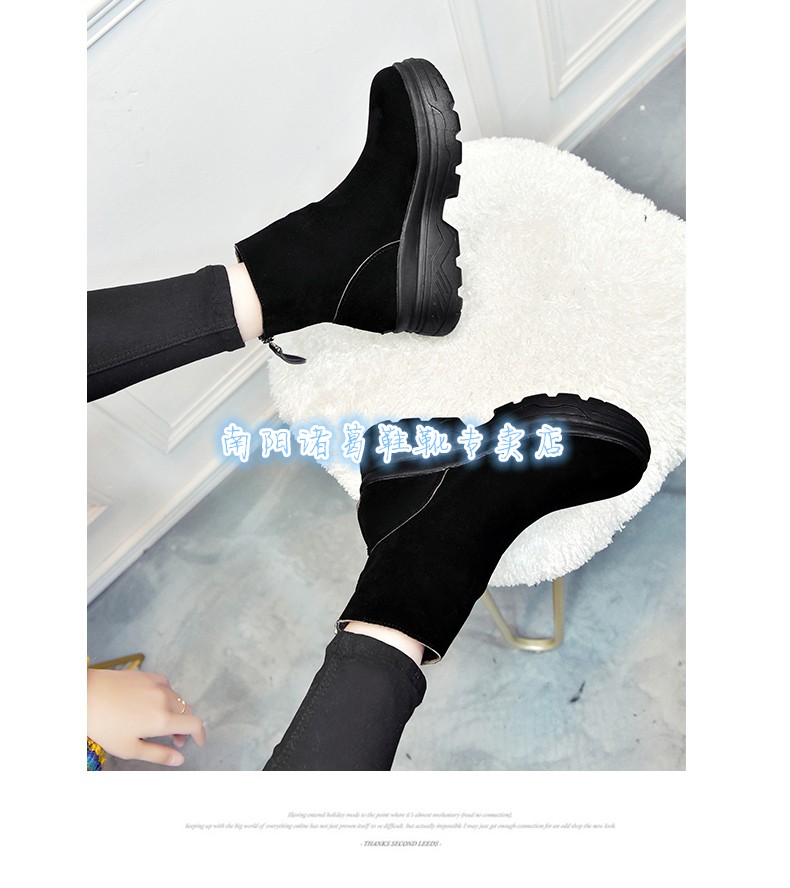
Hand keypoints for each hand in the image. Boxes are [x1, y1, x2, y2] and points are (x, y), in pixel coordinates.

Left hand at [87, 667, 205, 765]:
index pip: (194, 724)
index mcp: (162, 720)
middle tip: (174, 740)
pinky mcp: (148, 675)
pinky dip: (166, 696)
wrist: (85, 695)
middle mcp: (164, 700)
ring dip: (176, 712)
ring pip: (177, 699)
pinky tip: (154, 702)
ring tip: (161, 723)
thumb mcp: (129, 748)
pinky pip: (166, 685)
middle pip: (187, 712)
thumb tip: (180, 759)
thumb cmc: (104, 726)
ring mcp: (157, 685)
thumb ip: (158, 754)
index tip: (197, 743)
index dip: (200, 735)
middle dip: (184, 728)